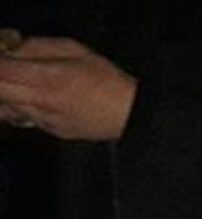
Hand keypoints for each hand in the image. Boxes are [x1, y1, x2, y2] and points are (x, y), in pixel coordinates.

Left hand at [0, 38, 136, 140]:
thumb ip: (39, 46)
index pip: (2, 71)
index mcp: (48, 78)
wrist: (129, 115)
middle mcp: (43, 101)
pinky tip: (36, 98)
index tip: (4, 57)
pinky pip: (25, 117)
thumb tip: (13, 48)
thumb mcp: (74, 49)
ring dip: (7, 93)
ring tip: (21, 84)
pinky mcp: (52, 130)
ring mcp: (46, 119)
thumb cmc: (107, 79)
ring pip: (7, 107)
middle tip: (9, 71)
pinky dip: (21, 106)